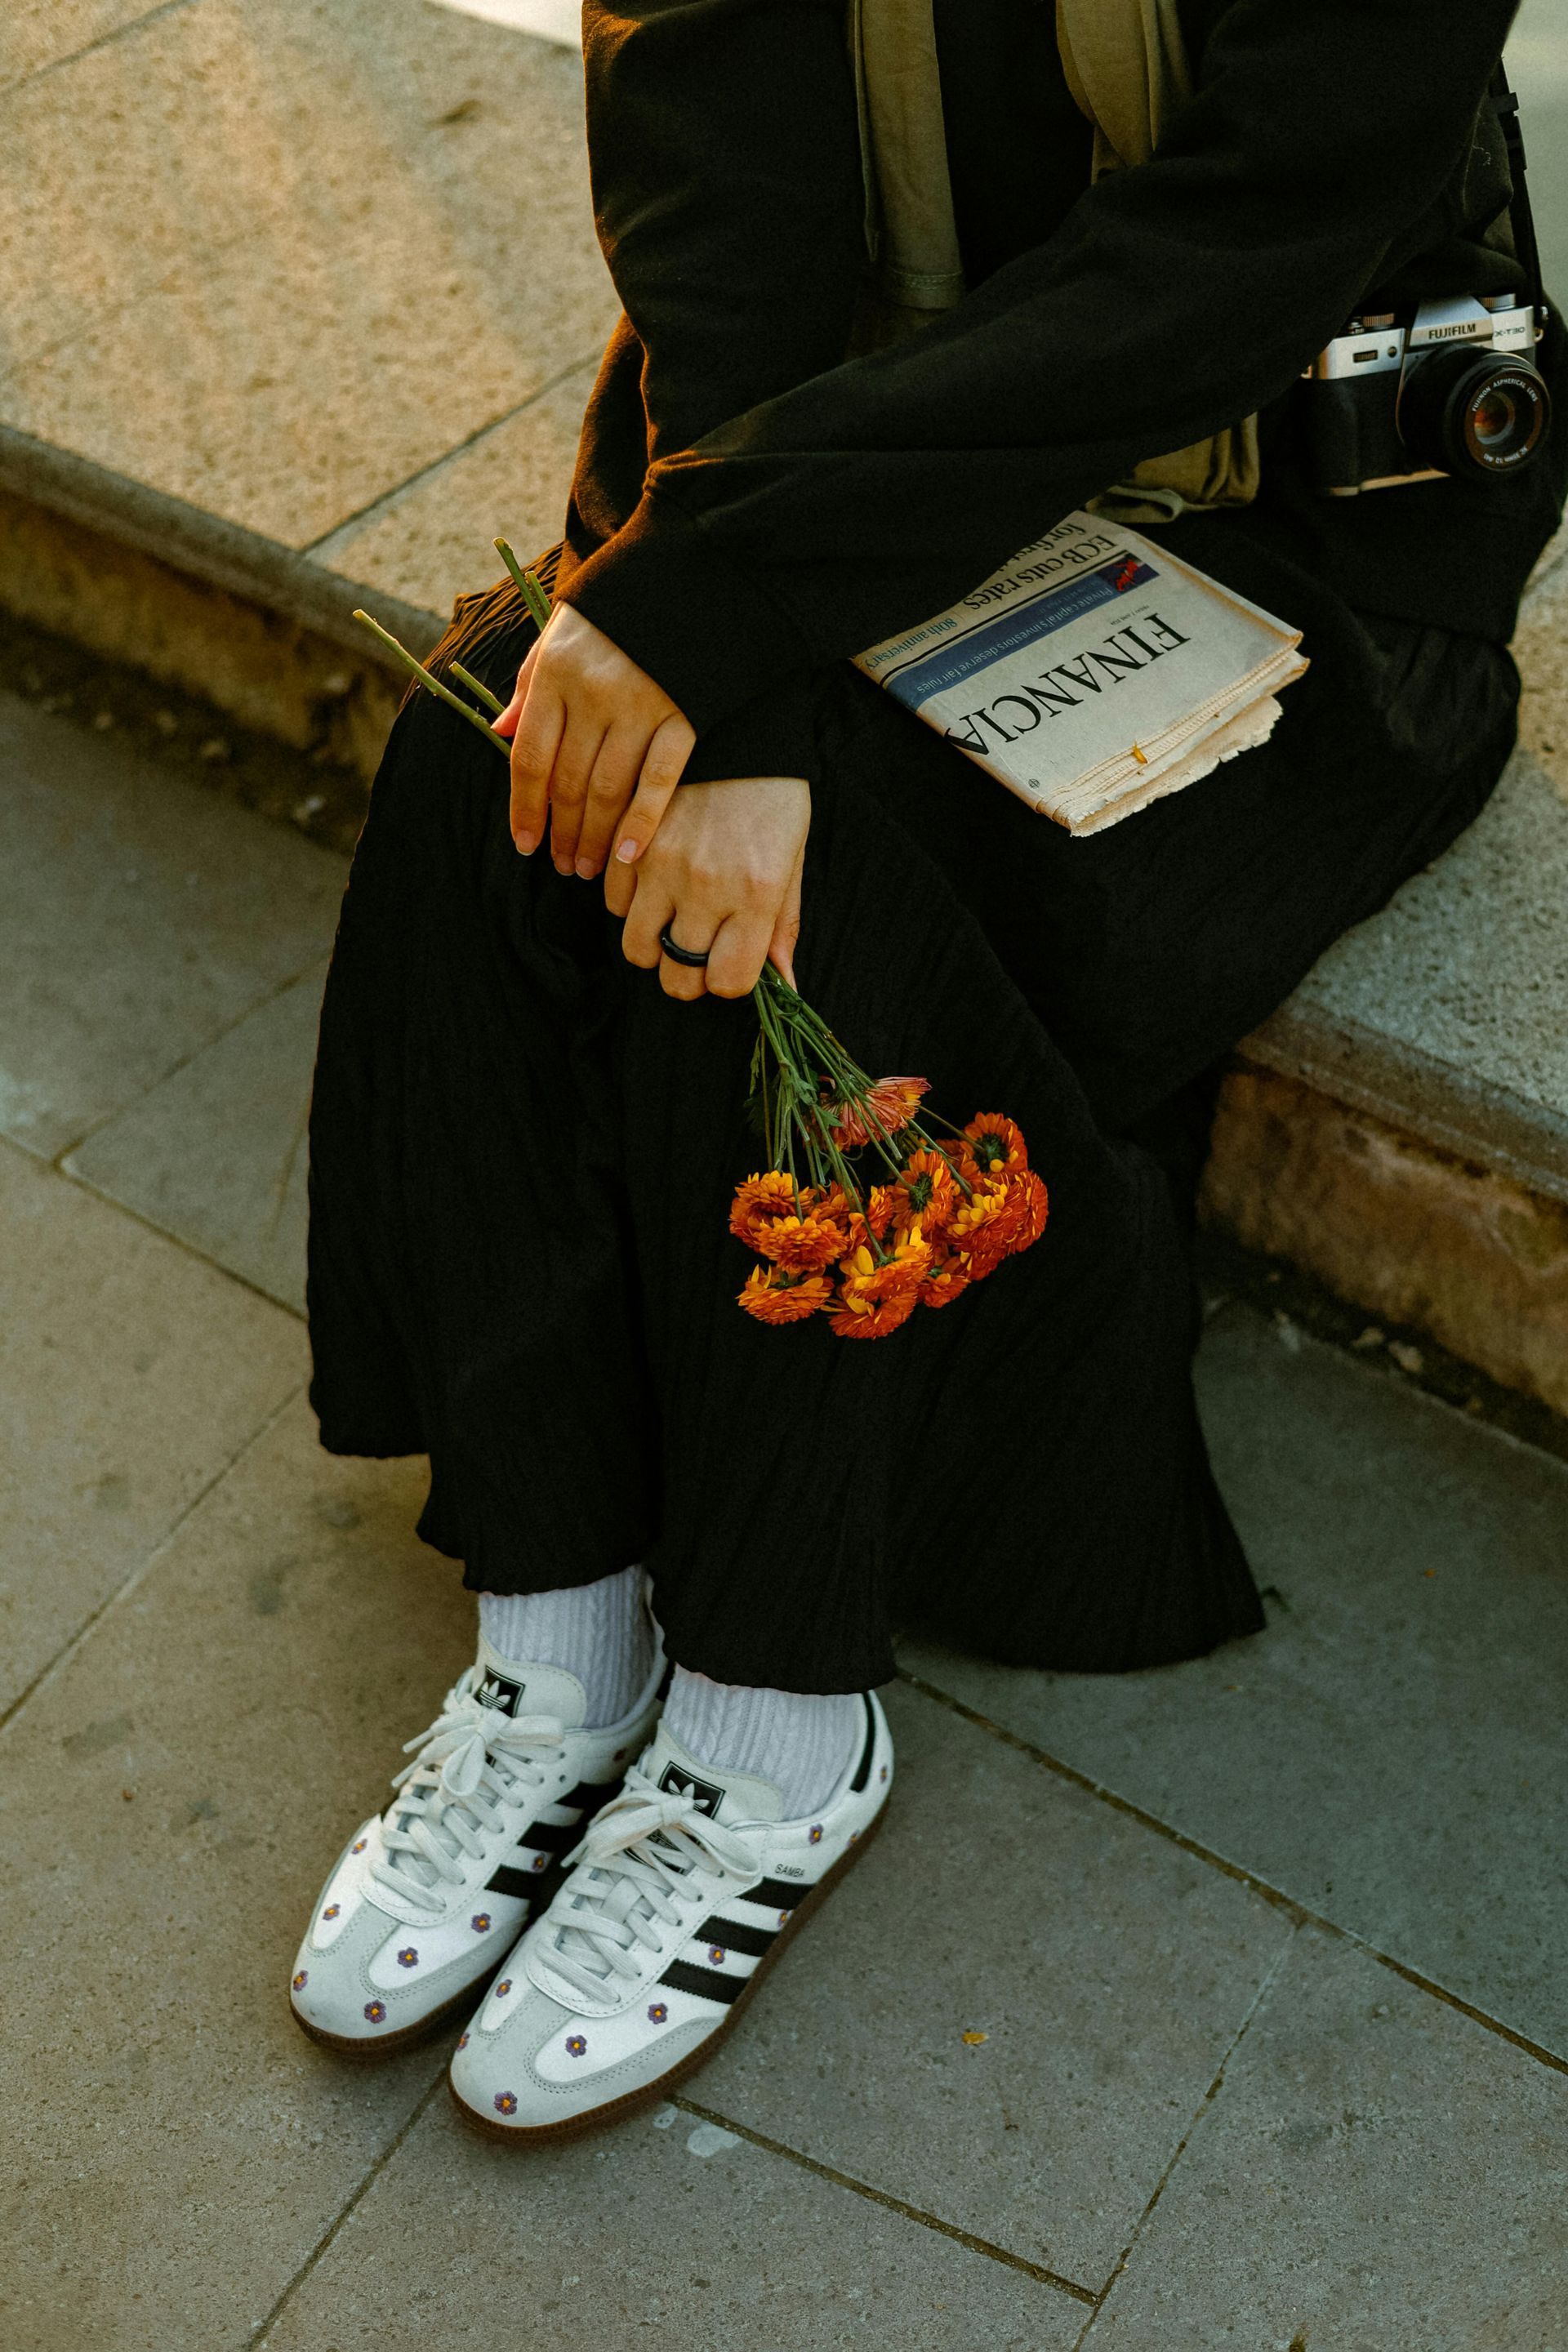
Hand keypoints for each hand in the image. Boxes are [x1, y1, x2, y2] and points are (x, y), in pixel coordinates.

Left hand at [493, 605, 694, 877]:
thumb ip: (530, 685)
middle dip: (561, 833)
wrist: (691, 573)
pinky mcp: (685, 715)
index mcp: (555, 673)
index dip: (524, 810)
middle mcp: (593, 693)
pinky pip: (659, 782)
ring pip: (608, 790)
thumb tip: (499, 733)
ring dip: (595, 838)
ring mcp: (641, 706)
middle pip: (568, 783)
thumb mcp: (558, 633)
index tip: (525, 845)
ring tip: (587, 869)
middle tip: (561, 866)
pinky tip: (628, 856)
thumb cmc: (616, 610)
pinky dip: (642, 824)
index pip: (530, 759)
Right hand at [605, 776, 809, 999]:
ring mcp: (661, 866)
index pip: (728, 982)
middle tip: (699, 949)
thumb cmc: (774, 798)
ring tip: (674, 920)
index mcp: (755, 895)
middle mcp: (705, 888)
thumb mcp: (793, 859)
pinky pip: (614, 904)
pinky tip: (653, 887)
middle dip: (689, 974)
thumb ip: (784, 925)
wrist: (736, 727)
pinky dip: (631, 907)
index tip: (731, 961)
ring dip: (655, 946)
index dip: (729, 980)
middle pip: (677, 979)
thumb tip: (784, 984)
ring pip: (637, 948)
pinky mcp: (629, 842)